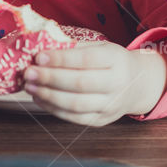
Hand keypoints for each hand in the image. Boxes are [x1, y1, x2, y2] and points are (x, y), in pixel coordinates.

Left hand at [22, 42, 166, 125]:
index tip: (39, 56)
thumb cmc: (113, 61)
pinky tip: (40, 98)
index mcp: (117, 59)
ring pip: (75, 104)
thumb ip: (75, 47)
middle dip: (50, 78)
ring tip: (30, 86)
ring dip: (48, 96)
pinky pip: (74, 118)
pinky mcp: (101, 121)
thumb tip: (42, 46)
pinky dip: (53, 109)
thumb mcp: (101, 47)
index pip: (86, 59)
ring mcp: (110, 105)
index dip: (61, 59)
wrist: (137, 84)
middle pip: (79, 83)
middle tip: (28, 72)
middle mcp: (117, 84)